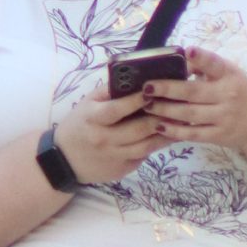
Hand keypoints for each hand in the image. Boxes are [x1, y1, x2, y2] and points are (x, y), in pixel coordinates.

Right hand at [53, 86, 177, 185]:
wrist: (65, 161)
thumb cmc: (78, 125)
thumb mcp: (87, 104)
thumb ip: (109, 92)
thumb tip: (135, 77)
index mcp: (93, 119)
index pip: (117, 109)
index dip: (136, 100)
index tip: (153, 89)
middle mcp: (104, 139)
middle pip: (138, 128)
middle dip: (160, 116)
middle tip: (178, 105)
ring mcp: (115, 156)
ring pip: (147, 145)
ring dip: (166, 133)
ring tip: (181, 120)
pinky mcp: (123, 169)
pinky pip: (144, 155)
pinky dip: (158, 145)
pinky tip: (169, 134)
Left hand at [139, 46, 246, 154]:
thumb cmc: (239, 91)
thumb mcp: (229, 74)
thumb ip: (206, 67)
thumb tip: (178, 59)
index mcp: (229, 75)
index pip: (215, 64)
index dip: (202, 58)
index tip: (188, 51)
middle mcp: (227, 95)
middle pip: (193, 92)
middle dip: (168, 89)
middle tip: (147, 87)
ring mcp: (223, 117)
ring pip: (190, 114)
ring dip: (166, 110)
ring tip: (147, 105)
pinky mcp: (219, 135)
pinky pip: (193, 134)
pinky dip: (175, 131)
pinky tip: (159, 126)